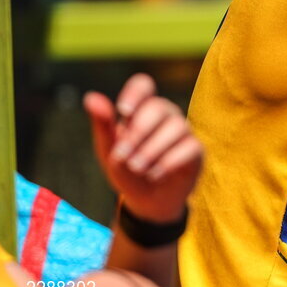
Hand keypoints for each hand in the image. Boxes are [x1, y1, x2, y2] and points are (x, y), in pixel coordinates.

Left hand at [84, 73, 201, 222]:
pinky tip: (155, 173)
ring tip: (137, 168)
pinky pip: (190, 147)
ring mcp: (183, 131)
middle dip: (138, 132)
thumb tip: (90, 96)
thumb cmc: (127, 169)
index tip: (123, 111)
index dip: (135, 93)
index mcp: (142, 109)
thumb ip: (102, 123)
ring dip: (152, 149)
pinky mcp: (196, 150)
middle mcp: (166, 115)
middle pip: (158, 107)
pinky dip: (169, 161)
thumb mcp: (108, 149)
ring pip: (176, 127)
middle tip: (123, 156)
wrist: (146, 201)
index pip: (144, 85)